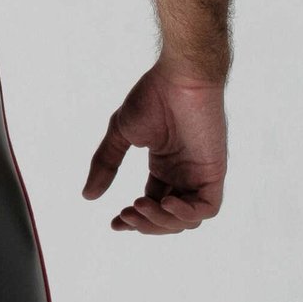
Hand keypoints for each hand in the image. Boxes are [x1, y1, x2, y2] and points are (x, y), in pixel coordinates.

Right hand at [82, 60, 226, 232]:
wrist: (179, 78)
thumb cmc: (153, 97)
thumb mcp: (121, 134)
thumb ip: (106, 164)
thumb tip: (87, 196)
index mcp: (165, 165)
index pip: (152, 203)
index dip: (136, 220)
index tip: (115, 223)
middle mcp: (183, 173)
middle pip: (168, 217)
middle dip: (146, 223)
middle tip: (126, 214)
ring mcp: (200, 174)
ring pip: (186, 219)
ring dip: (161, 221)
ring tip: (140, 205)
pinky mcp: (214, 172)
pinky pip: (207, 208)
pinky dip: (185, 214)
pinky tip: (165, 202)